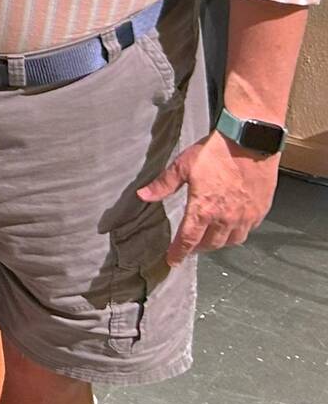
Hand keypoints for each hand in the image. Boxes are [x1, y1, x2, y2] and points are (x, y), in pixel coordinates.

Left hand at [136, 131, 280, 267]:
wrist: (250, 142)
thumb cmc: (216, 152)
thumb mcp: (182, 166)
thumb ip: (163, 185)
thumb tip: (143, 196)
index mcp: (203, 209)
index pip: (188, 240)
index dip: (178, 252)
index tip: (172, 260)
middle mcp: (226, 218)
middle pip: (210, 244)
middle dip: (198, 247)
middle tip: (190, 244)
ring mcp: (245, 216)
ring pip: (231, 241)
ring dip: (218, 242)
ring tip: (210, 237)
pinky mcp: (260, 210)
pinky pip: (248, 230)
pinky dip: (238, 232)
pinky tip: (232, 225)